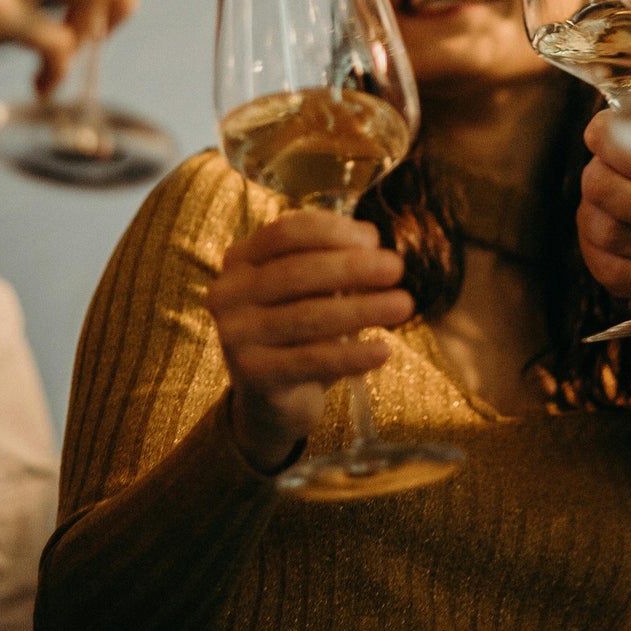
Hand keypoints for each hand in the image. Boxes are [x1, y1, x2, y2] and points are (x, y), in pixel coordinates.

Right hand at [208, 211, 411, 472]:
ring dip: (362, 309)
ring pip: (307, 316)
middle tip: (396, 268)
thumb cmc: (299, 330)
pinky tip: (384, 350)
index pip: (285, 233)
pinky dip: (352, 355)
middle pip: (296, 272)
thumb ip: (332, 262)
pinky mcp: (253, 375)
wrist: (272, 399)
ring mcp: (235, 336)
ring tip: (403, 305)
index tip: (374, 238)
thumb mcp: (310, 289)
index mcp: (240, 260)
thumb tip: (375, 243)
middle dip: (353, 267)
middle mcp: (227, 293)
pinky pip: (311, 360)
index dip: (332, 231)